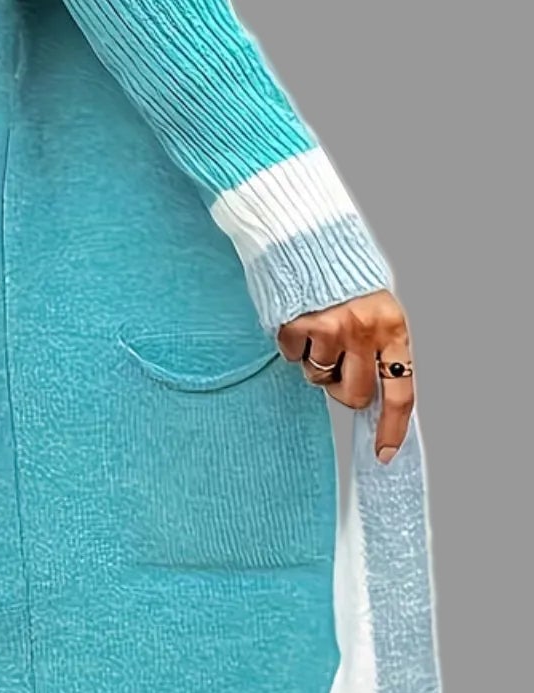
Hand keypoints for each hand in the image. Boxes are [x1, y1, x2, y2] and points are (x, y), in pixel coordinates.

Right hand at [277, 290, 414, 464]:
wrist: (306, 240)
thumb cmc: (342, 280)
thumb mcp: (376, 311)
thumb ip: (378, 350)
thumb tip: (373, 400)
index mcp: (393, 329)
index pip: (400, 391)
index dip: (392, 426)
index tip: (384, 452)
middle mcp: (365, 331)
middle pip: (355, 395)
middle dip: (342, 388)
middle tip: (335, 363)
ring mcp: (332, 329)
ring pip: (320, 379)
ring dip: (315, 363)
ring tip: (317, 331)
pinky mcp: (298, 325)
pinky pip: (292, 357)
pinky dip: (292, 345)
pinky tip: (299, 320)